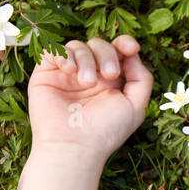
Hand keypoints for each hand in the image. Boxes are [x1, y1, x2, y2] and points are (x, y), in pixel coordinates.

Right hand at [28, 35, 153, 163]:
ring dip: (87, 59)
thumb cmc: (106, 131)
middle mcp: (89, 74)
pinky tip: (69, 70)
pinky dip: (63, 54)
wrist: (74, 146)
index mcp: (110, 80)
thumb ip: (141, 78)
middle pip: (99, 44)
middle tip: (109, 75)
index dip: (124, 43)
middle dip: (107, 54)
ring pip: (78, 46)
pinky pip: (53, 50)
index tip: (131, 48)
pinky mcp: (46, 74)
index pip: (118, 50)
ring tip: (86, 82)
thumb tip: (133, 54)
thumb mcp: (136, 106)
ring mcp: (67, 73)